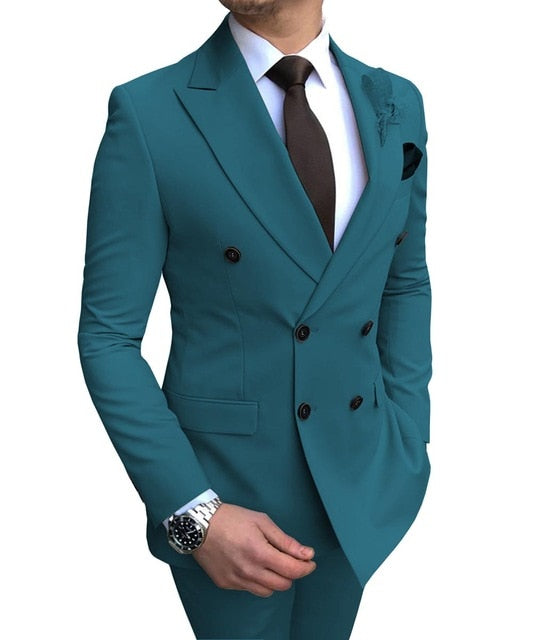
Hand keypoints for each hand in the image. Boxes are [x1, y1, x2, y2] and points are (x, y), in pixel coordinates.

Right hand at [191, 503, 316, 596]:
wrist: (199, 524)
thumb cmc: (231, 518)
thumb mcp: (262, 522)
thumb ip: (286, 541)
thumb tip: (306, 554)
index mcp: (260, 553)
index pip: (292, 570)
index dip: (306, 567)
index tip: (310, 561)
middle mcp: (248, 571)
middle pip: (283, 585)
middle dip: (292, 573)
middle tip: (291, 560)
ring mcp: (236, 580)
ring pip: (268, 591)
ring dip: (275, 580)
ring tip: (270, 563)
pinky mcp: (226, 584)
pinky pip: (250, 589)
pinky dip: (257, 581)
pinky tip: (253, 565)